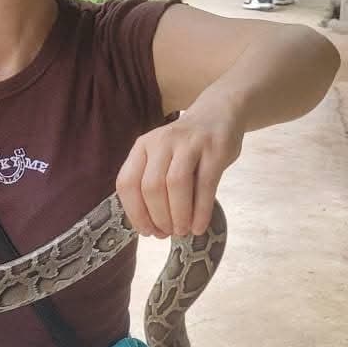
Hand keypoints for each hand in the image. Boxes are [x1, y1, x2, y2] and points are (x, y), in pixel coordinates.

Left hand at [116, 108, 242, 238]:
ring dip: (178, 215)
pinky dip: (200, 211)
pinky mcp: (214, 150)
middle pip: (151, 187)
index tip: (146, 231)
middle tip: (167, 233)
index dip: (135, 213)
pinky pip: (205, 186)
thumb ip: (152, 183)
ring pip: (175, 185)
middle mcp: (162, 142)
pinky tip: (199, 226)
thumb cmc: (187, 145)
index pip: (127, 183)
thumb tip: (152, 227)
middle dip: (158, 217)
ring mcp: (189, 143)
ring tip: (182, 231)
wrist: (220, 112)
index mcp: (143, 146)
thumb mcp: (161, 155)